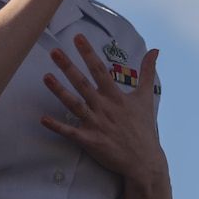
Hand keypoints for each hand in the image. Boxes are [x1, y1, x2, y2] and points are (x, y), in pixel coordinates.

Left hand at [40, 33, 161, 182]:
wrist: (144, 160)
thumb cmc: (143, 128)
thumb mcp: (146, 97)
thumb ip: (147, 72)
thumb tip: (155, 50)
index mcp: (115, 96)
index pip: (100, 70)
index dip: (88, 53)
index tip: (77, 37)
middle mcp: (104, 107)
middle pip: (83, 83)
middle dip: (68, 67)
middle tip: (54, 51)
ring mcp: (96, 124)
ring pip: (74, 104)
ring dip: (59, 91)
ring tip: (45, 77)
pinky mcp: (90, 141)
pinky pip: (71, 133)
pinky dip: (57, 126)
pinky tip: (43, 119)